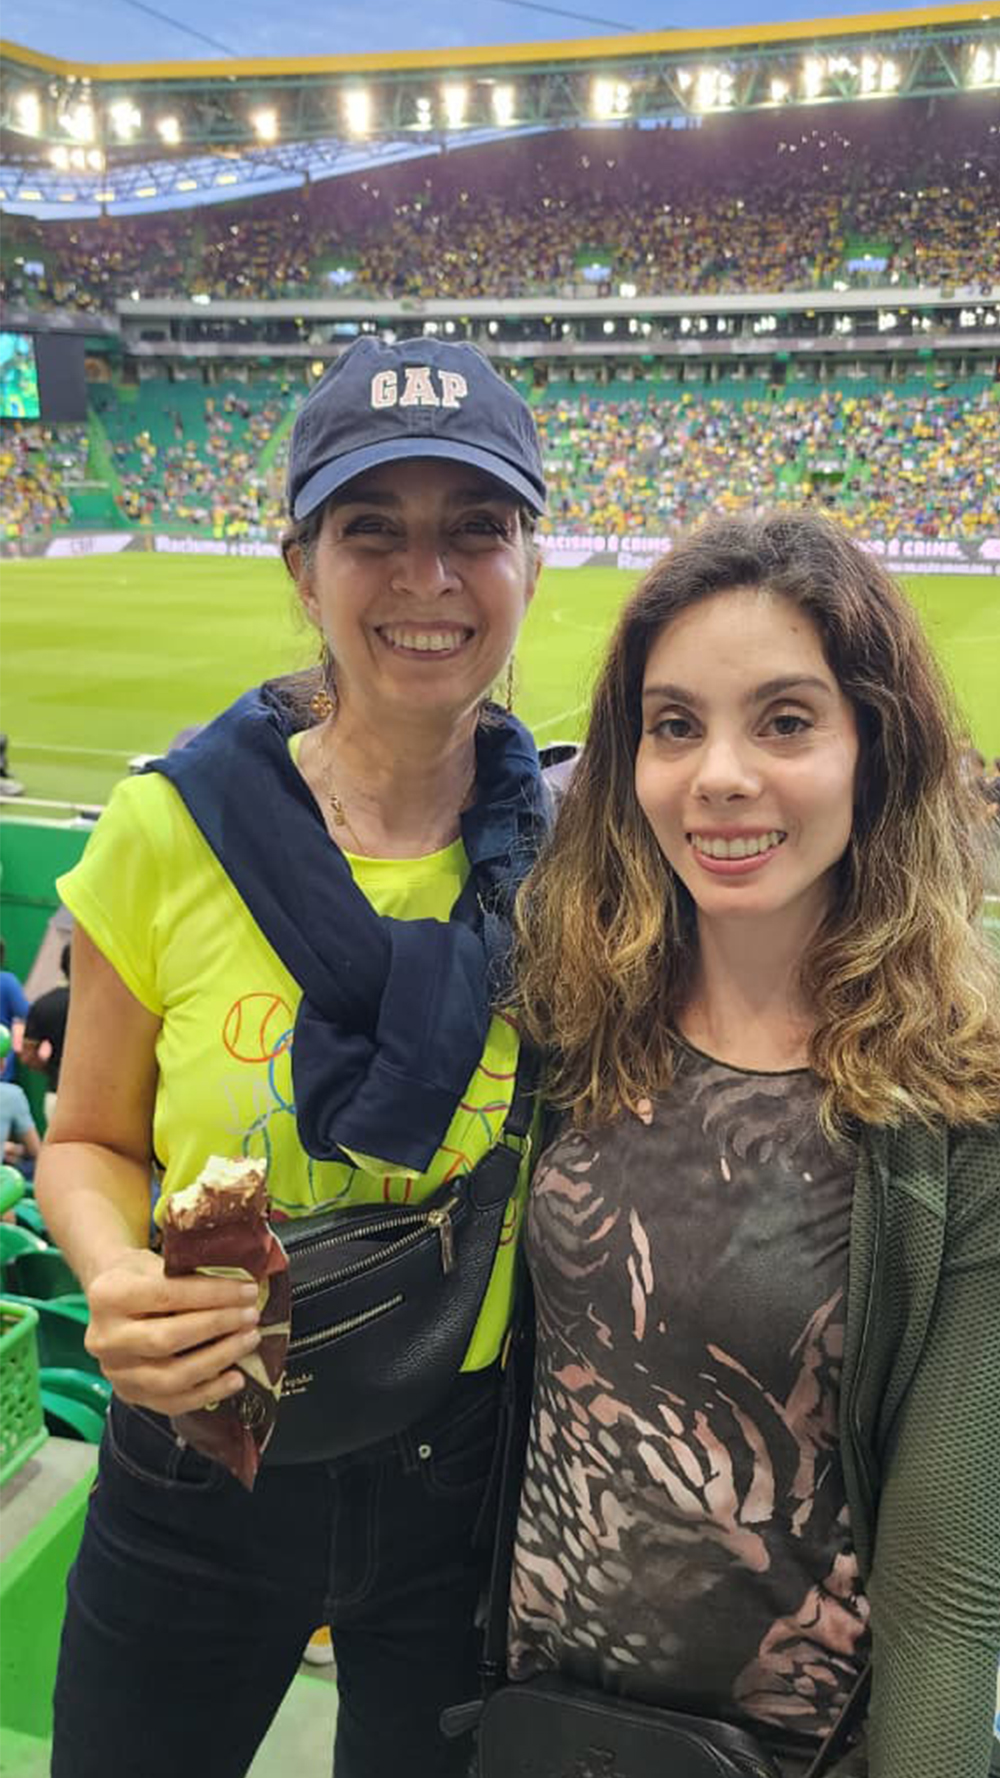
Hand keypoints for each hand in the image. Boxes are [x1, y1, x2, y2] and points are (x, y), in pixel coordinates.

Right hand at [84, 1248, 261, 1415]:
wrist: (110, 1300)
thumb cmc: (139, 1277)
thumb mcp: (157, 1262)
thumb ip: (191, 1275)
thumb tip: (240, 1289)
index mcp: (108, 1297)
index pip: (167, 1296)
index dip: (213, 1294)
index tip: (247, 1291)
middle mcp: (105, 1339)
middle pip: (167, 1339)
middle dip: (217, 1327)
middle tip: (249, 1316)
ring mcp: (115, 1372)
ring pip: (171, 1377)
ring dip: (218, 1360)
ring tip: (247, 1341)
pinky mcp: (129, 1394)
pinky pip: (172, 1403)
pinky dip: (208, 1392)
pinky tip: (234, 1378)